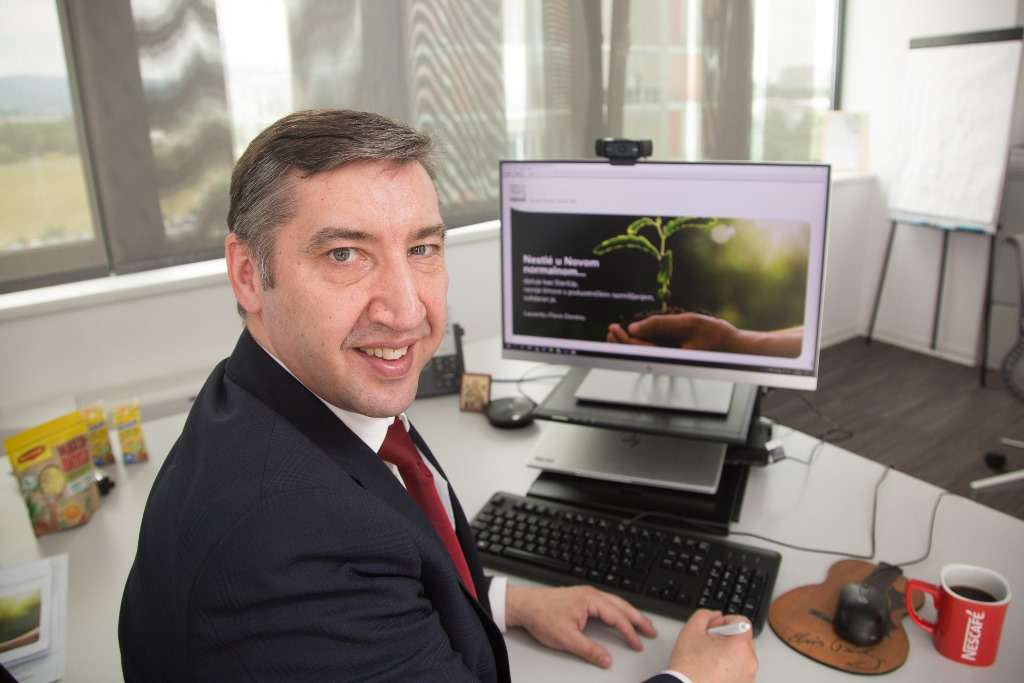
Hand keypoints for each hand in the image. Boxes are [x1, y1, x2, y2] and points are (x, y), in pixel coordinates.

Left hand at [505, 584, 656, 668]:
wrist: (525, 605)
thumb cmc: (542, 616)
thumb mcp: (566, 639)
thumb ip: (589, 650)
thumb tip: (607, 660)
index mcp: (590, 600)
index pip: (617, 617)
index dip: (629, 632)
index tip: (638, 644)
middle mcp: (591, 594)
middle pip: (621, 605)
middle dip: (638, 618)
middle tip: (651, 630)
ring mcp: (587, 594)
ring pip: (615, 602)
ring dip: (629, 612)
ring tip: (641, 623)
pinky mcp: (582, 596)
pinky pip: (607, 601)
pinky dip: (618, 609)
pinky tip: (620, 614)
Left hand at [607, 313, 739, 350]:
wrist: (737, 349)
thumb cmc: (718, 336)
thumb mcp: (689, 323)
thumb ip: (660, 324)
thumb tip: (635, 326)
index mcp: (670, 357)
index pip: (638, 349)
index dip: (623, 338)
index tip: (613, 328)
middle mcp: (669, 363)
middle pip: (638, 355)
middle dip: (621, 344)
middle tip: (610, 331)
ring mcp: (672, 362)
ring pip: (644, 356)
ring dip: (630, 345)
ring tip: (618, 334)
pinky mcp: (676, 360)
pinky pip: (653, 354)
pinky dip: (642, 346)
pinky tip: (638, 337)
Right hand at [668, 610, 756, 682]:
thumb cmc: (689, 667)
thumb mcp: (691, 630)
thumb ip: (705, 615)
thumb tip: (715, 615)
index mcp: (740, 646)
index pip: (743, 622)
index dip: (726, 621)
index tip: (715, 629)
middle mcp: (750, 663)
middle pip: (743, 640)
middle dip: (727, 638)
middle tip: (709, 645)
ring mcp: (748, 677)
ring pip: (741, 656)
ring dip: (729, 654)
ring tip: (710, 660)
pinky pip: (740, 671)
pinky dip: (730, 669)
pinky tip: (713, 671)